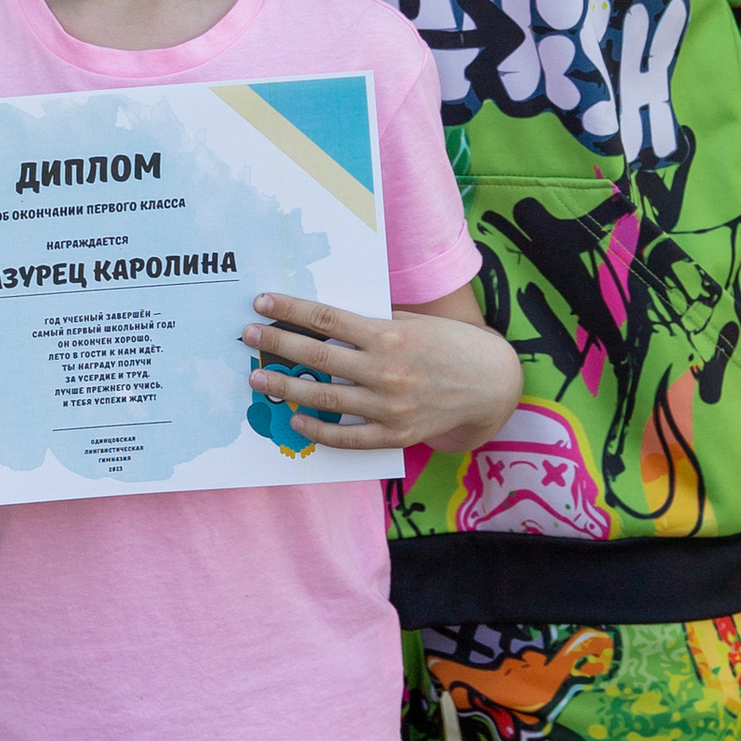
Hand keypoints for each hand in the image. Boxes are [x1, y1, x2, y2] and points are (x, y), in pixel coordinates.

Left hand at [244, 290, 521, 454]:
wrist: (491, 384)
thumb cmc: (449, 345)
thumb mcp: (414, 322)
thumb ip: (374, 323)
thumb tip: (325, 319)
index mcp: (390, 336)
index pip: (328, 319)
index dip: (291, 310)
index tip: (263, 302)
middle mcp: (387, 372)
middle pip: (319, 357)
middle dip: (278, 344)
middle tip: (248, 336)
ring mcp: (390, 407)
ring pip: (326, 399)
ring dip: (287, 388)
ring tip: (258, 378)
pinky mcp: (396, 435)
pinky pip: (348, 438)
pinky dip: (319, 432)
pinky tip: (296, 420)